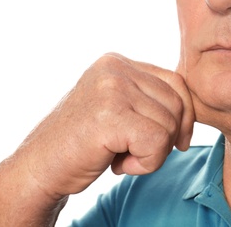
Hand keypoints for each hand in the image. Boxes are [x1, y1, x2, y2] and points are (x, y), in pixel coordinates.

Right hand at [18, 53, 194, 196]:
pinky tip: (119, 165)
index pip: (175, 82)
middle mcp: (115, 68)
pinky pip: (156, 142)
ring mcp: (111, 89)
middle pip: (176, 102)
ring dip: (154, 153)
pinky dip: (146, 163)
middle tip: (138, 153)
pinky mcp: (110, 115)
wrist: (41, 166)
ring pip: (168, 125)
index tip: (178, 141)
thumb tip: (189, 113)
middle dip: (169, 137)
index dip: (185, 115)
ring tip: (123, 157)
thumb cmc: (84, 142)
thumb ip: (147, 99)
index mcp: (117, 63)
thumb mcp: (118, 109)